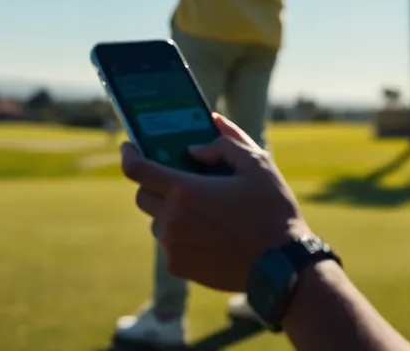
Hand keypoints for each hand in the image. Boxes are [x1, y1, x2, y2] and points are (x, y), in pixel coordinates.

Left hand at [121, 114, 310, 291]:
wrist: (281, 265)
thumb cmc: (272, 210)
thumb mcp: (256, 164)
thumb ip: (225, 143)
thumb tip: (196, 144)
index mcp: (185, 190)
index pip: (137, 169)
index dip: (128, 154)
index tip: (129, 146)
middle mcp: (172, 219)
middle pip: (143, 195)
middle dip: (153, 182)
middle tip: (176, 178)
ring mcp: (173, 246)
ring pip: (156, 220)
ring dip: (168, 210)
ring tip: (199, 208)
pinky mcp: (178, 267)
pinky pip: (168, 243)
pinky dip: (179, 233)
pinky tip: (207, 232)